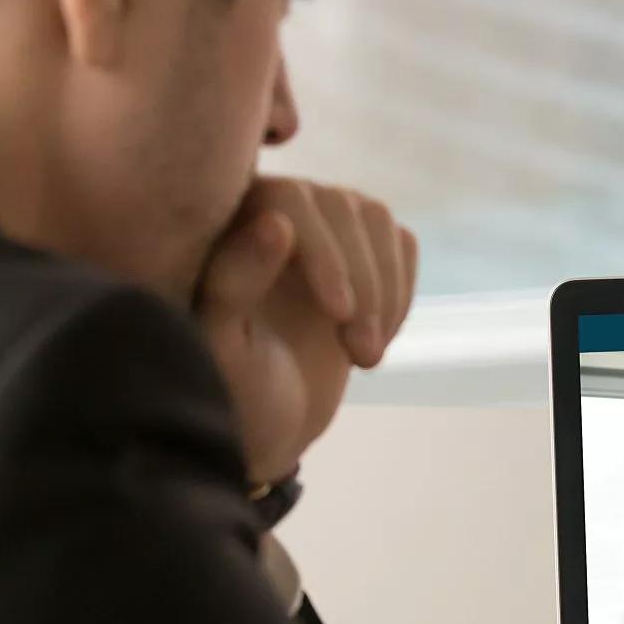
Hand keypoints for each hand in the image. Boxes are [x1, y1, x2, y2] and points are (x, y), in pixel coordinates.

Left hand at [195, 178, 417, 484]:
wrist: (265, 426)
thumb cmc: (229, 393)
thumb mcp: (222, 349)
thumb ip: (236, 283)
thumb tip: (278, 221)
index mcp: (222, 225)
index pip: (289, 198)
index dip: (325, 250)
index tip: (339, 314)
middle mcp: (270, 212)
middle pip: (341, 206)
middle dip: (363, 282)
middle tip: (362, 357)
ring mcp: (319, 230)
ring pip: (375, 220)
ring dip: (386, 290)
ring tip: (367, 356)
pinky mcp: (358, 255)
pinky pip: (400, 244)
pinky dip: (401, 293)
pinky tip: (376, 340)